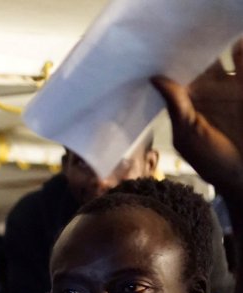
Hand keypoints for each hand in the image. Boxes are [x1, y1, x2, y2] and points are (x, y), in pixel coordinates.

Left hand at [152, 40, 242, 195]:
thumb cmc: (212, 161)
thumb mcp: (188, 135)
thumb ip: (176, 106)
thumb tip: (156, 78)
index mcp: (192, 101)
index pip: (180, 73)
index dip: (173, 60)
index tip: (161, 45)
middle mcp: (213, 91)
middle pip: (205, 61)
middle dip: (197, 48)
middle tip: (189, 32)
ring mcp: (235, 88)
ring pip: (230, 58)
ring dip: (224, 47)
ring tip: (214, 34)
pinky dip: (242, 53)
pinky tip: (237, 43)